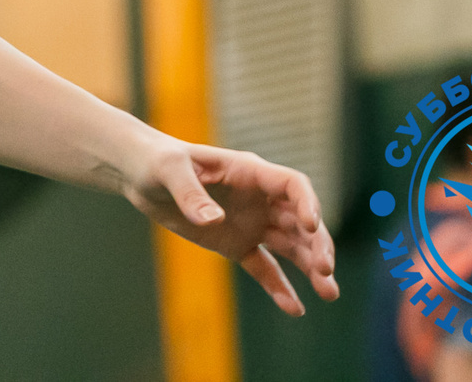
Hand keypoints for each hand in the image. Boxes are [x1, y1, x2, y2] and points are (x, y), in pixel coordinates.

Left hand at [123, 136, 338, 315]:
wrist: (141, 176)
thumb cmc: (157, 162)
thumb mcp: (170, 171)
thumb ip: (191, 194)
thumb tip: (214, 221)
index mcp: (250, 172)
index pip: (293, 186)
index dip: (307, 204)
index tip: (312, 226)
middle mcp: (259, 199)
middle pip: (300, 222)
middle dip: (317, 244)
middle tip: (325, 271)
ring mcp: (251, 223)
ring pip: (291, 247)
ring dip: (311, 268)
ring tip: (329, 294)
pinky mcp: (237, 245)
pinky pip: (264, 268)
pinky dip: (278, 287)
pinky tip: (295, 309)